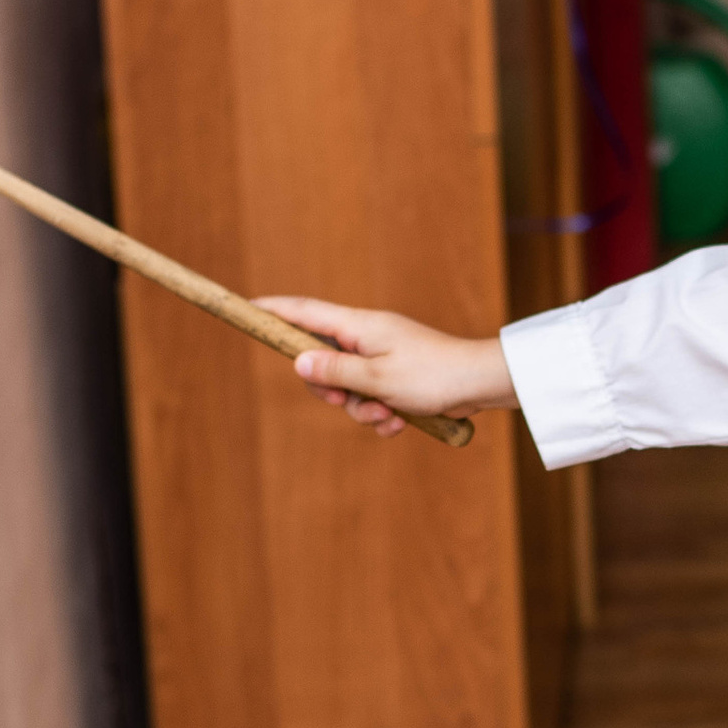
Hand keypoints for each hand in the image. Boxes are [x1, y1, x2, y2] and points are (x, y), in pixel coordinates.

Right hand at [254, 297, 514, 437]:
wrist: (481, 384)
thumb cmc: (433, 376)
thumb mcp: (377, 379)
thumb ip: (335, 371)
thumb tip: (298, 362)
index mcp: (359, 326)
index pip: (304, 311)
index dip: (274, 309)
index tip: (247, 306)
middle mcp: (368, 337)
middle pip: (322, 361)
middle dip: (331, 390)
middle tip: (347, 400)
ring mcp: (383, 357)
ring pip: (349, 388)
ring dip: (363, 409)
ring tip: (389, 415)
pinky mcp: (398, 378)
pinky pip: (372, 399)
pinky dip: (382, 414)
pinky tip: (401, 421)